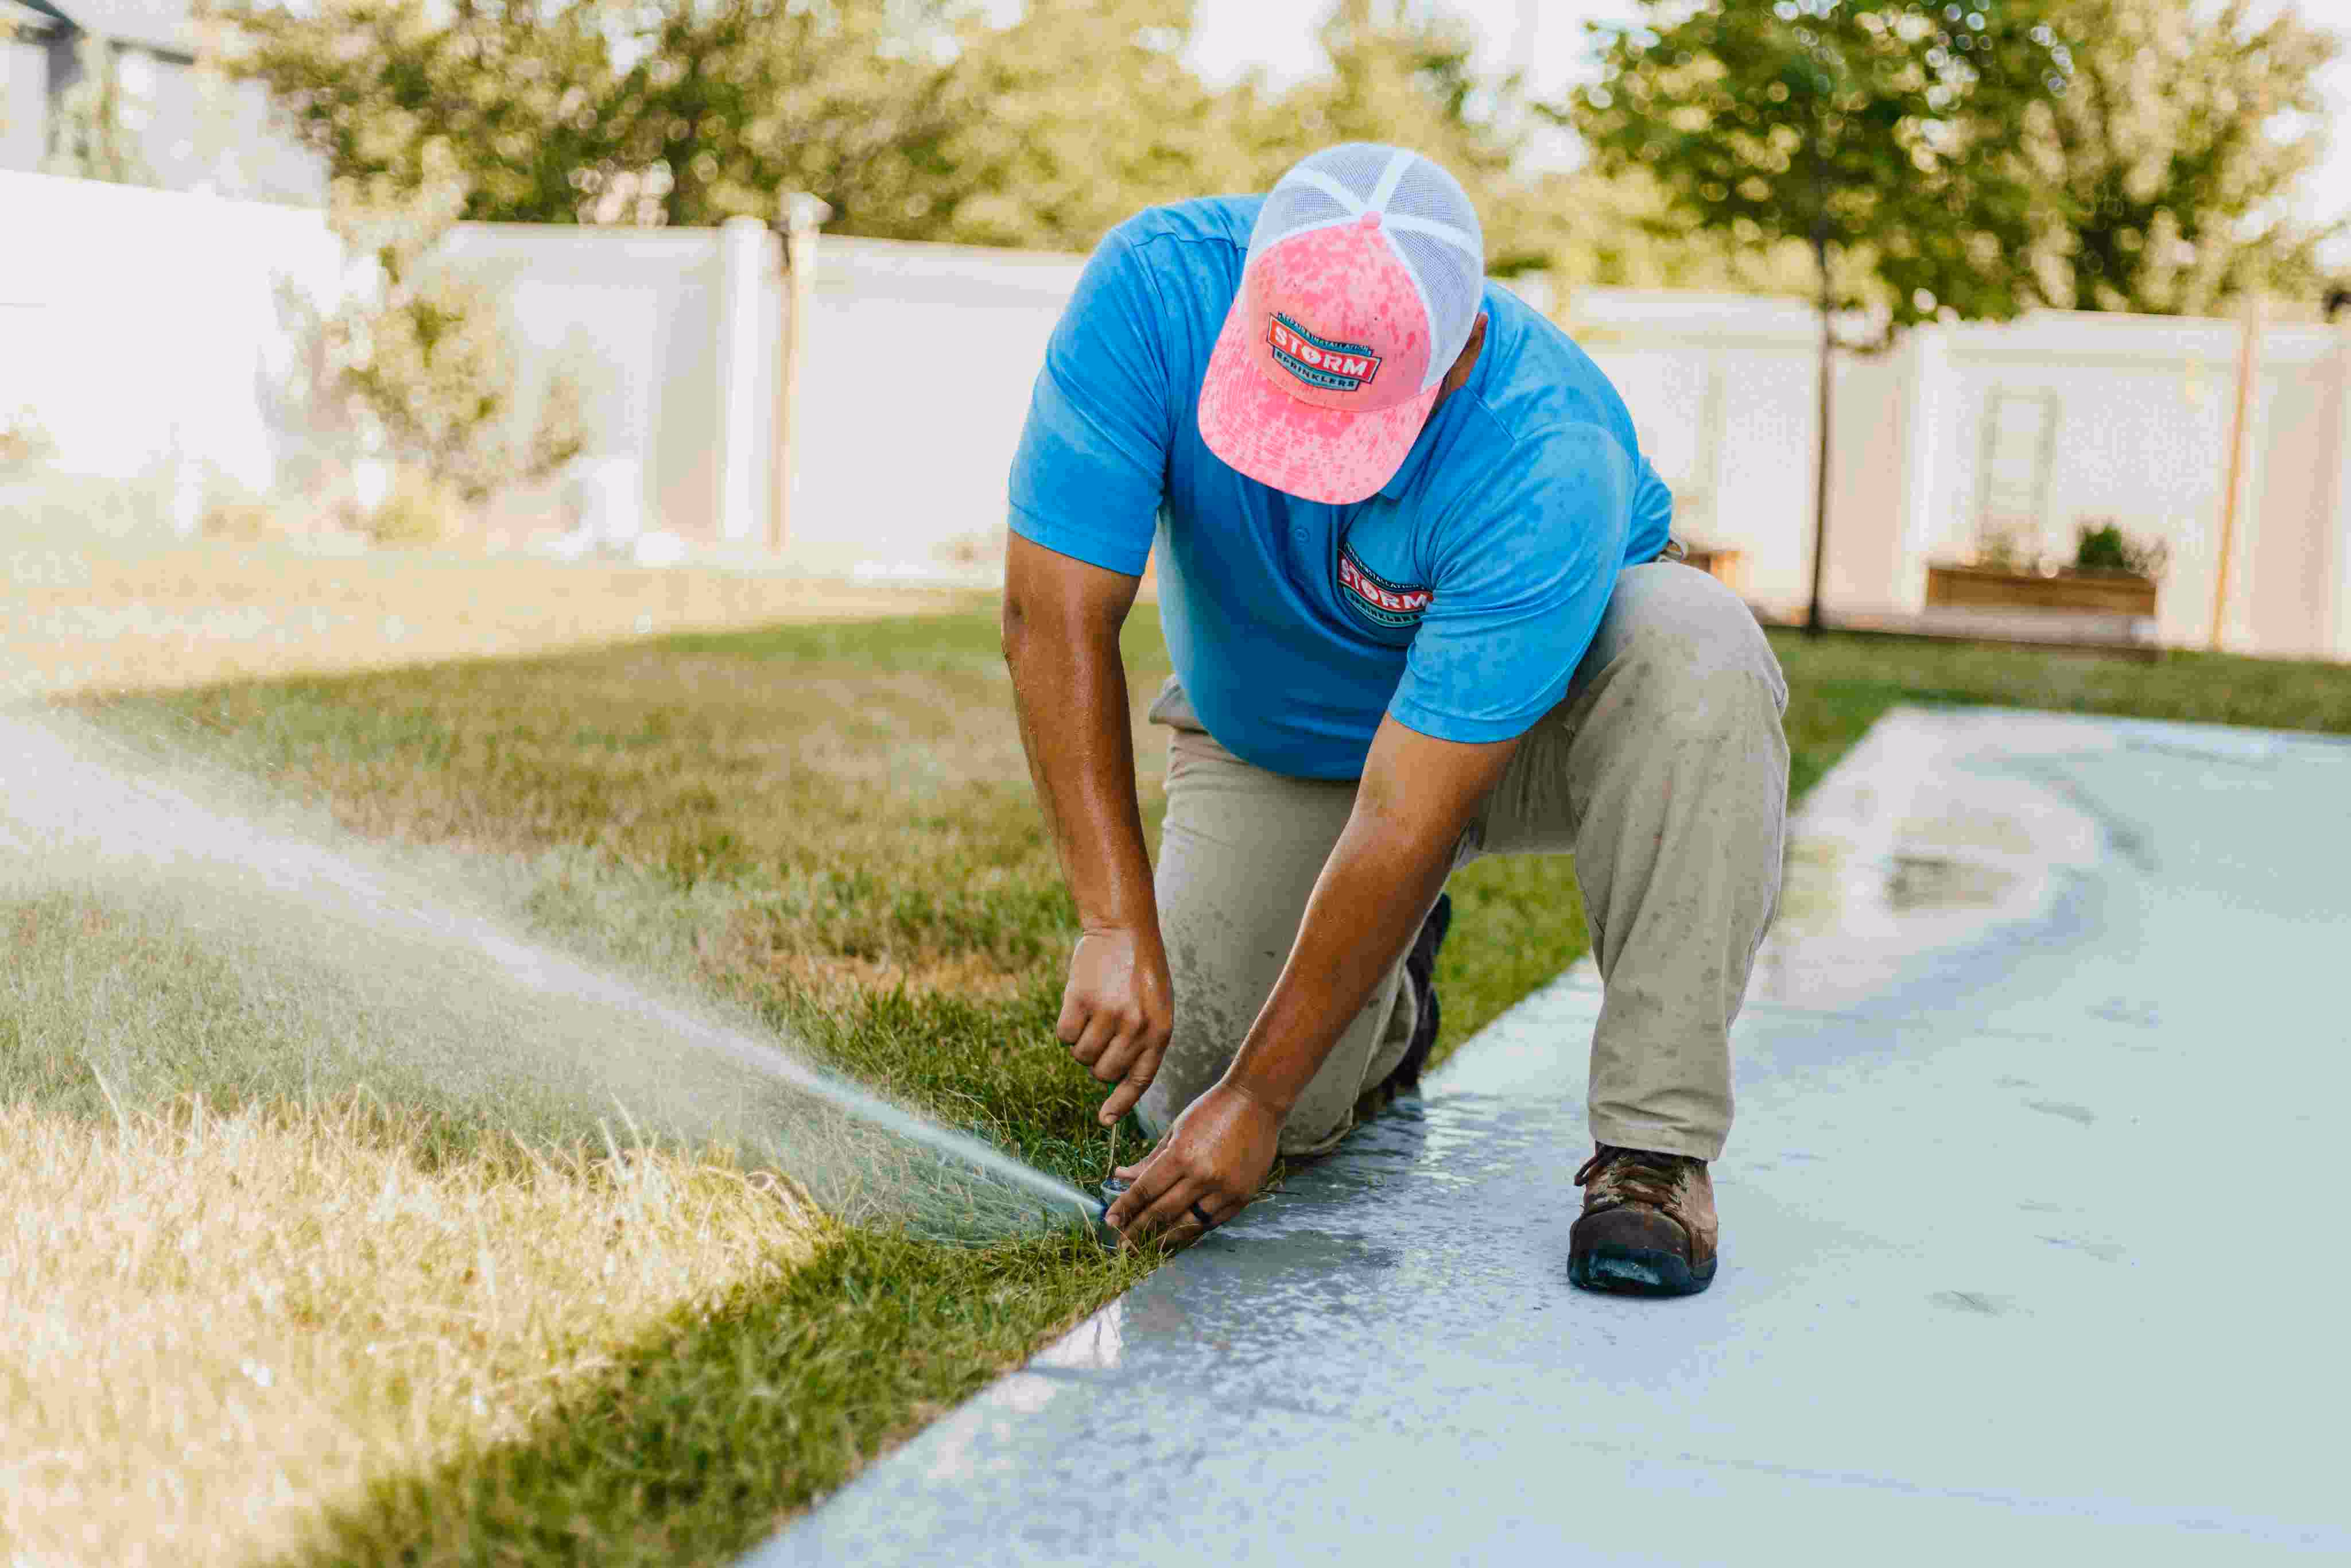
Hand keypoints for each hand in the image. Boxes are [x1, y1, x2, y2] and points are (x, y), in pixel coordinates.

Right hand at [1057, 927, 1173, 1125]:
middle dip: (1097, 1061)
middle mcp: (1136, 1027)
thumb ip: (1144, 1043)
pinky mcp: (1081, 1000)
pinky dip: (1066, 1026)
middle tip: (1100, 1034)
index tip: (1104, 1120)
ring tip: (1093, 1014)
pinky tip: (1078, 1004)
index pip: (1139, 1081)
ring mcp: (1108, 1014)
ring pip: (1081, 1056)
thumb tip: (1116, 1085)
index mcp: (1160, 1032)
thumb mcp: (1158, 1009)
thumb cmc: (1141, 972)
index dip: (1120, 1104)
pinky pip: (1064, 1035)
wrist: (1124, 930)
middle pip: (1102, 1073)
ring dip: (1081, 1042)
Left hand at [1104, 1081, 1280, 1246]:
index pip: (1146, 1190)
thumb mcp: (1176, 1130)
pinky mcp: (1243, 1197)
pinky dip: (1192, 1229)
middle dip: (1138, 1229)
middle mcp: (1204, 1176)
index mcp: (1183, 1155)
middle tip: (1122, 1242)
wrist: (1258, 1102)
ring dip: (1164, 1238)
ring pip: (1188, 1224)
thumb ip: (1150, 1159)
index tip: (1110, 1222)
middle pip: (1163, 1212)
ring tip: (1146, 1246)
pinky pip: (1212, 1222)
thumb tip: (1120, 1177)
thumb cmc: (1213, 1110)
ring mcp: (1226, 1189)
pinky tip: (1177, 1234)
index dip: (1125, 1208)